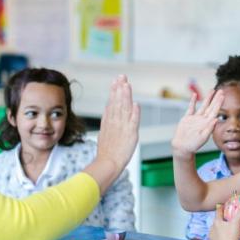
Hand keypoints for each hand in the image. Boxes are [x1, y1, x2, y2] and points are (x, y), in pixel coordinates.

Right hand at [86, 76, 140, 193]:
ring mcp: (122, 127)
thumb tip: (107, 108)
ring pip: (124, 109)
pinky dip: (135, 113)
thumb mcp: (104, 133)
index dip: (114, 91)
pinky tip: (136, 104)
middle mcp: (115, 122)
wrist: (108, 163)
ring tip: (127, 85)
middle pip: (118, 102)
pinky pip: (133, 122)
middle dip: (120, 88)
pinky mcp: (130, 134)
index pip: (112, 103)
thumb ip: (107, 120)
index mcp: (109, 121)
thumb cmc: (107, 152)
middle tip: (122, 76)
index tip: (116, 81)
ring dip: (126, 96)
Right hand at [171, 90, 223, 157]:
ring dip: (207, 98)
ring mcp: (195, 118)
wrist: (182, 147)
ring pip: (203, 105)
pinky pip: (191, 108)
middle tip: (221, 90)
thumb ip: (209, 128)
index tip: (223, 95)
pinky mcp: (187, 119)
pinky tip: (194, 95)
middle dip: (216, 98)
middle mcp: (202, 119)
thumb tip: (216, 119)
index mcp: (207, 123)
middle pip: (211, 106)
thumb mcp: (203, 137)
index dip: (219, 103)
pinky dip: (193, 101)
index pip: (215, 111)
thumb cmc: (193, 145)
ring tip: (212, 90)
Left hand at [207, 202, 239, 239]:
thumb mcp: (237, 222)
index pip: (218, 212)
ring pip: (214, 231)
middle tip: (227, 221)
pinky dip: (216, 239)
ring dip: (218, 230)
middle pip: (216, 222)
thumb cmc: (232, 235)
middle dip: (221, 221)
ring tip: (225, 231)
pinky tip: (221, 239)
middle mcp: (211, 228)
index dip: (221, 208)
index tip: (224, 207)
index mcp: (217, 222)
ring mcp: (211, 237)